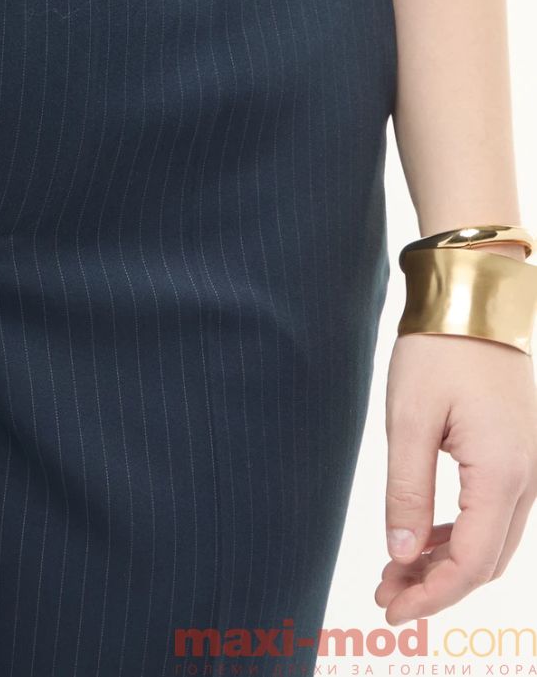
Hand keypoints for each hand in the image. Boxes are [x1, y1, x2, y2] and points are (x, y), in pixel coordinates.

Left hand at [375, 327, 536, 624]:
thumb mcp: (409, 420)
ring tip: (398, 569)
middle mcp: (530, 475)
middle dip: (438, 585)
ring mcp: (531, 462)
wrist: (470, 299)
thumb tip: (404, 555)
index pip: (472, 563)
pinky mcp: (521, 450)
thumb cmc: (437, 351)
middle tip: (387, 592)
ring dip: (449, 560)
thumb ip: (407, 492)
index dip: (433, 596)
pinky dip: (463, 531)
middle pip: (488, 559)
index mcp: (503, 472)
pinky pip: (498, 510)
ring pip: (495, 538)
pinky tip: (427, 535)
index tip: (392, 610)